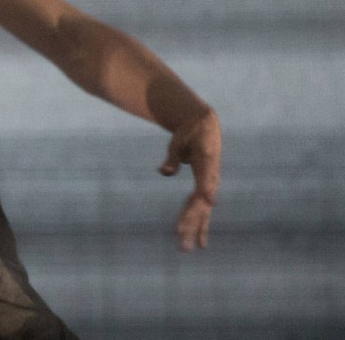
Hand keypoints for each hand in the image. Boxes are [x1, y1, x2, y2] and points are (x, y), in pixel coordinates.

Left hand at [158, 109, 221, 250]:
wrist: (204, 125)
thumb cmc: (189, 132)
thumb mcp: (178, 140)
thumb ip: (172, 157)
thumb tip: (164, 172)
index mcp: (207, 163)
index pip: (204, 183)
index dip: (203, 195)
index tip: (206, 206)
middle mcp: (211, 178)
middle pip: (201, 204)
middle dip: (191, 222)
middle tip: (180, 241)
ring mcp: (210, 185)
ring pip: (202, 210)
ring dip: (194, 229)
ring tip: (186, 249)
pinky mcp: (206, 188)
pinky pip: (201, 209)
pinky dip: (198, 224)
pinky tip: (199, 242)